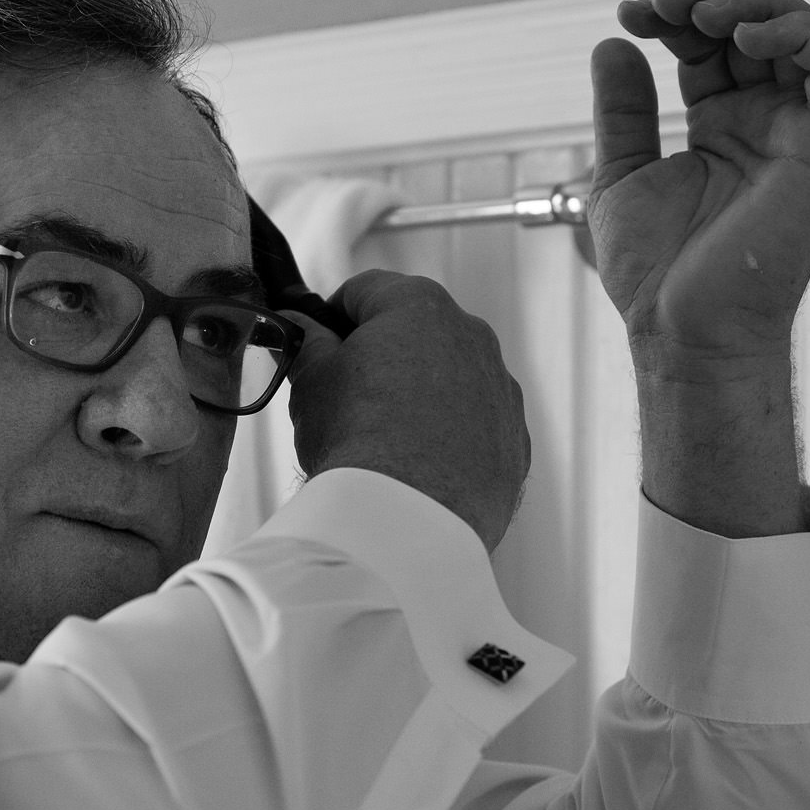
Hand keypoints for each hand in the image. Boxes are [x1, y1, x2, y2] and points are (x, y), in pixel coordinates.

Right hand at [286, 271, 528, 552]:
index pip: (365, 290)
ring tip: (384, 442)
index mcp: (418, 305)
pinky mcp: (513, 438)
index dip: (332, 317)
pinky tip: (419, 468)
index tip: (317, 347)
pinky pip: (476, 425)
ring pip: (450, 378)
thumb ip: (304, 340)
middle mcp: (471, 334)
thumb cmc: (356, 439)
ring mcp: (500, 387)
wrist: (408, 518)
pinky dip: (451, 437)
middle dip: (381, 357)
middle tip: (345, 400)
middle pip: (414, 332)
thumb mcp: (311, 379)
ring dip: (420, 396)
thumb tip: (296, 325)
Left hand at [589, 0, 809, 367]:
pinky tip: (749, 36)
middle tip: (664, 2)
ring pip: (806, 34)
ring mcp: (799, 134)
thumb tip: (612, 44)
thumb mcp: (621, 174)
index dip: (676, 17)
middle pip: (760, 27)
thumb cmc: (656, 275)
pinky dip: (802, 34)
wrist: (680, 330)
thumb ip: (623, 110)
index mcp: (722, 128)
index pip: (712, 45)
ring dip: (758, 5)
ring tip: (703, 15)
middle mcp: (766, 124)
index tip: (631, 14)